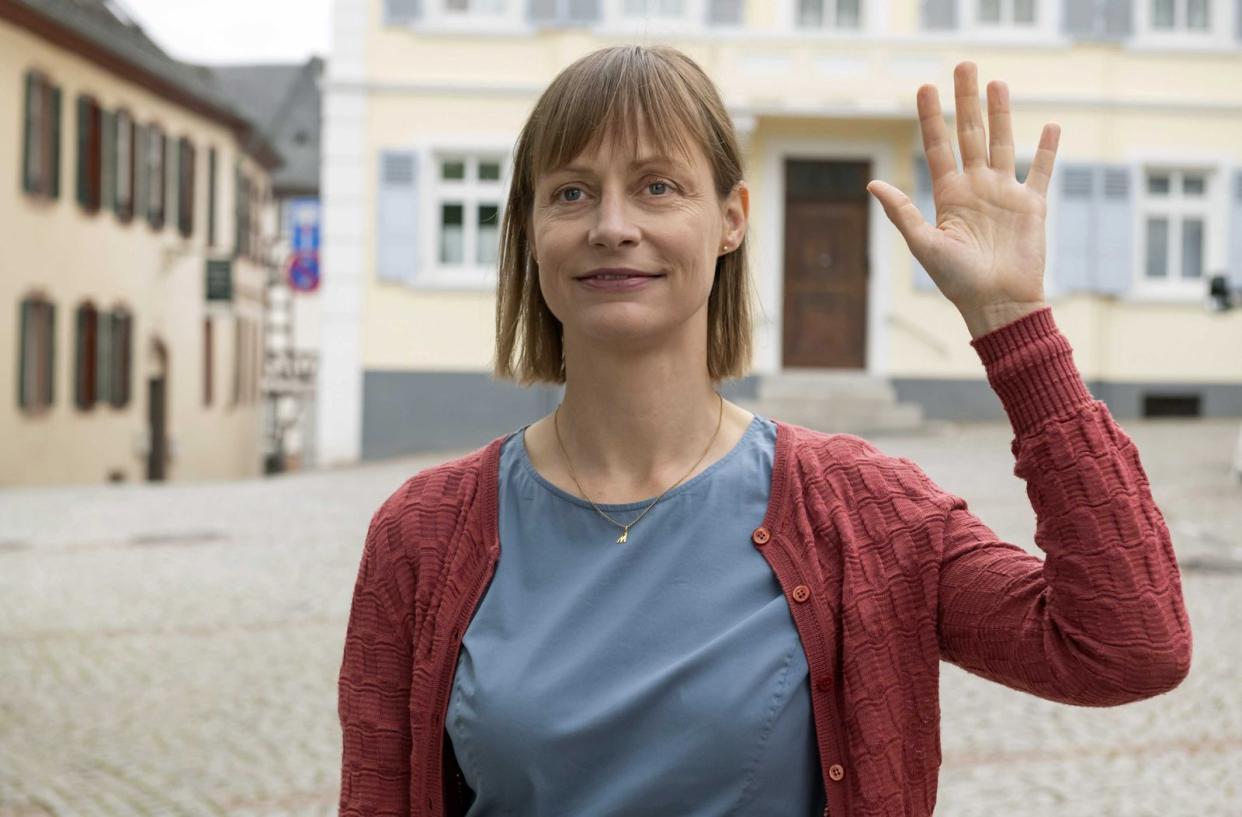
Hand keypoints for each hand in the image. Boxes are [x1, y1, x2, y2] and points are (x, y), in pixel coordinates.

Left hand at [866, 62, 1059, 336]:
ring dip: (1001, 113)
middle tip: (964, 65)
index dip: (931, 118)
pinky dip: (1047, 149)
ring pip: (1003, 143)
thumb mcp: (925, 245)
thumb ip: (902, 213)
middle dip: (967, 100)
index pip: (938, 146)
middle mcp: (976, 188)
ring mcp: (1005, 194)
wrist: (997, 305)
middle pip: (971, 134)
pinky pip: (1040, 171)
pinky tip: (1050, 125)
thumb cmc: (957, 282)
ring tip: (997, 82)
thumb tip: (873, 183)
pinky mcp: (1032, 206)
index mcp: (949, 196)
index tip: (925, 87)